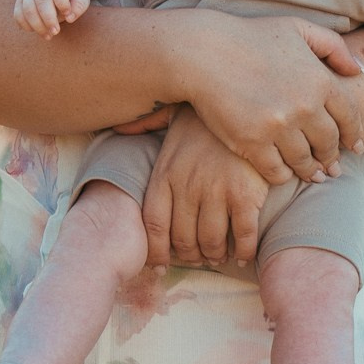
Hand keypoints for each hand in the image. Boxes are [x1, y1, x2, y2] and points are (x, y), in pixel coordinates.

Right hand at [16, 0, 90, 35]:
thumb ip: (79, 6)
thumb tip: (69, 17)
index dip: (62, 3)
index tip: (68, 14)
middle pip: (41, 0)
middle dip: (48, 19)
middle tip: (56, 32)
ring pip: (28, 9)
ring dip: (37, 26)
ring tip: (48, 36)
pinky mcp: (20, 2)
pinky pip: (18, 15)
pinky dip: (26, 26)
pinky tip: (37, 31)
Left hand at [142, 110, 277, 266]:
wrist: (246, 99)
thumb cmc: (208, 114)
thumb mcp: (169, 116)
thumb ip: (144, 126)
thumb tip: (117, 128)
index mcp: (165, 174)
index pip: (153, 226)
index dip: (156, 252)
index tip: (162, 264)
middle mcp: (187, 186)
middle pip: (183, 239)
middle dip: (191, 256)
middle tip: (199, 258)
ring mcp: (216, 191)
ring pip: (211, 242)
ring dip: (215, 255)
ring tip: (219, 255)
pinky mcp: (245, 194)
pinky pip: (242, 236)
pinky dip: (242, 251)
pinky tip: (243, 254)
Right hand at [172, 11, 363, 180]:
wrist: (203, 52)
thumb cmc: (249, 37)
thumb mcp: (297, 29)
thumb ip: (333, 47)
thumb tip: (360, 70)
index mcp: (320, 80)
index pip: (350, 117)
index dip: (354, 135)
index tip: (354, 147)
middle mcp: (305, 106)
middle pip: (329, 143)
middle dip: (332, 157)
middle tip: (332, 167)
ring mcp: (279, 127)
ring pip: (305, 161)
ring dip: (311, 171)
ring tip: (313, 175)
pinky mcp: (252, 143)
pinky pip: (277, 171)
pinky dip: (283, 175)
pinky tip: (284, 173)